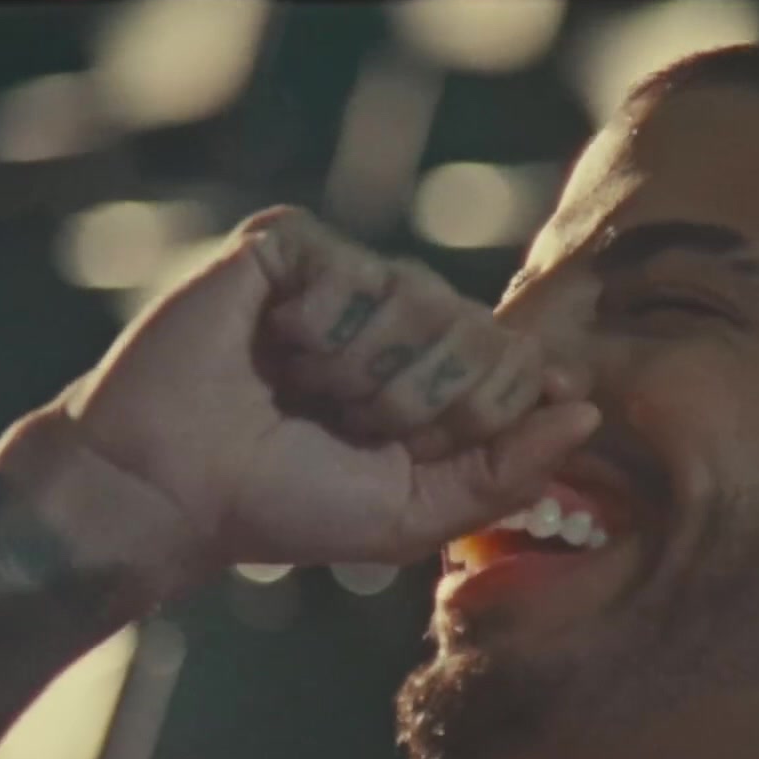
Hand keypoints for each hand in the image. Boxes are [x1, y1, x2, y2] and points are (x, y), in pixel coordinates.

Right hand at [56, 205, 598, 570]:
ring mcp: (345, 274)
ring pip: (419, 300)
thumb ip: (507, 470)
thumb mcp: (415, 512)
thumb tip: (589, 412)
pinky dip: (314, 333)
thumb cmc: (286, 506)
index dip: (479, 415)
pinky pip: (350, 271)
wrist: (169, 489)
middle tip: (343, 426)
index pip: (521, 364)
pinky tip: (269, 349)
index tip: (414, 449)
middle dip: (416, 404)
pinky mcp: (287, 246)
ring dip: (358, 374)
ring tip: (298, 392)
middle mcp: (401, 315)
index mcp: (438, 375)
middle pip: (480, 331)